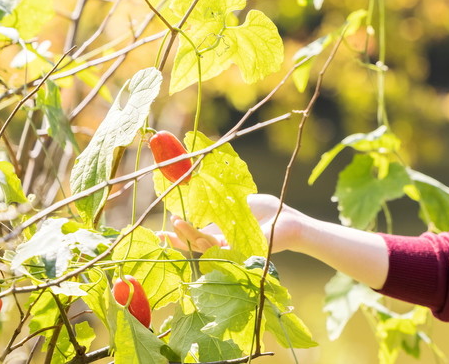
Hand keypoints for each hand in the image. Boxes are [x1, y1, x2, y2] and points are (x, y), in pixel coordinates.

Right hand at [158, 193, 309, 254]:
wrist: (288, 220)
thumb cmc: (267, 209)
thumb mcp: (236, 202)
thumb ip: (217, 203)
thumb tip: (194, 194)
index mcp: (221, 233)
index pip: (195, 235)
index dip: (179, 234)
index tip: (161, 232)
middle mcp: (223, 244)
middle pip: (194, 245)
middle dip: (178, 239)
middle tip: (163, 232)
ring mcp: (230, 251)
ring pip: (203, 248)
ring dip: (188, 238)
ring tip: (176, 226)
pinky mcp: (239, 254)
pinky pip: (218, 251)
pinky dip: (205, 244)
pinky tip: (195, 235)